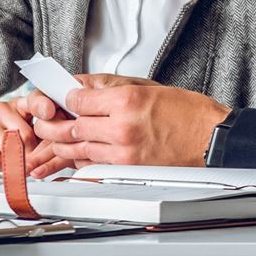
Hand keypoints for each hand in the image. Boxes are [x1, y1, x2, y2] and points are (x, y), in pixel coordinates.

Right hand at [0, 90, 61, 171]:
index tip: (50, 112)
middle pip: (25, 134)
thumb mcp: (30, 134)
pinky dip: (2, 166)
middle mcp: (3, 107)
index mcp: (21, 105)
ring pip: (9, 148)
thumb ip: (44, 137)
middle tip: (31, 162)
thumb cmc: (10, 140)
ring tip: (13, 161)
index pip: (34, 101)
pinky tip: (1, 162)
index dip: (43, 106)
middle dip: (31, 154)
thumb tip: (57, 148)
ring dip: (15, 162)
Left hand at [28, 74, 226, 176]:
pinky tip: (74, 155)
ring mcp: (123, 153)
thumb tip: (78, 84)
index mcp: (126, 101)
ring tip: (54, 138)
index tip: (60, 99)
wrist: (211, 140)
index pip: (75, 100)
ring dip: (61, 145)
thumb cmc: (186, 113)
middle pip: (69, 128)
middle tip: (44, 121)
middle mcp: (122, 128)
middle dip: (51, 124)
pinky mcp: (127, 171)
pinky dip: (79, 160)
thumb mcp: (145, 86)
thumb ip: (107, 86)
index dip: (62, 99)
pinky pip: (92, 166)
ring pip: (76, 150)